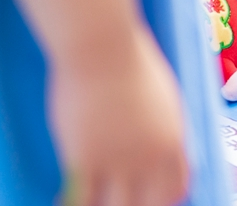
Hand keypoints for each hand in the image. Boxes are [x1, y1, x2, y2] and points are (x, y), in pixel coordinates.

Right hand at [45, 24, 190, 205]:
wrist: (102, 46)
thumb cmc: (127, 59)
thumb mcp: (161, 96)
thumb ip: (161, 126)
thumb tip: (156, 143)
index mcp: (173, 140)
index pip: (176, 189)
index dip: (161, 200)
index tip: (146, 200)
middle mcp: (150, 158)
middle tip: (114, 200)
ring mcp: (118, 162)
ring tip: (91, 201)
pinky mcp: (86, 160)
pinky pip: (82, 201)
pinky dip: (73, 205)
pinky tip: (60, 199)